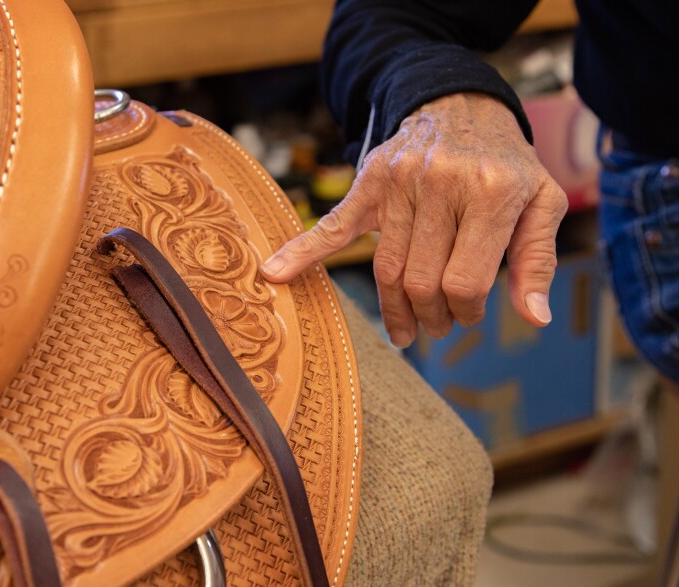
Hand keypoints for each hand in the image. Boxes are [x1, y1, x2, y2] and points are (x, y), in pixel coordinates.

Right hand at [260, 93, 567, 347]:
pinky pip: (333, 225)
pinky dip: (303, 251)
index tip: (466, 315)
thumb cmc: (506, 163)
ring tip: (407, 328)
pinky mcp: (369, 183)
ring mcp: (400, 182)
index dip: (465, 311)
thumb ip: (537, 260)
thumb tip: (533, 318)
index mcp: (492, 193)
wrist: (461, 105)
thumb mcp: (542, 202)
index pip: (465, 281)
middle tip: (437, 326)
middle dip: (431, 316)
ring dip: (396, 309)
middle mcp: (443, 185)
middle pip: (422, 281)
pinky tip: (277, 273)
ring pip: (387, 268)